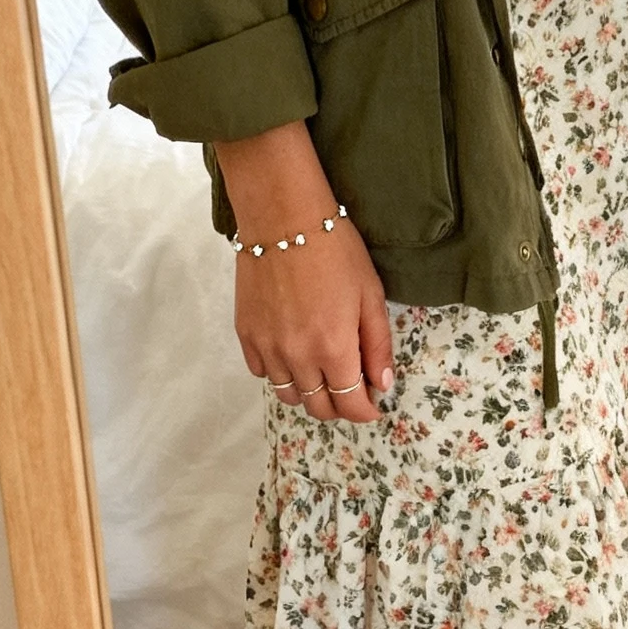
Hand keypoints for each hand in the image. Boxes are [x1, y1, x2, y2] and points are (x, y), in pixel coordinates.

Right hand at [215, 122, 392, 422]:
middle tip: (351, 387)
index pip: (350, 405)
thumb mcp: (370, 295)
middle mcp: (298, 358)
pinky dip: (280, 372)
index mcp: (334, 349)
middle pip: (318, 407)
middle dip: (340, 406)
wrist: (282, 217)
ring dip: (309, 392)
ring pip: (288, 395)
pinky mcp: (246, 335)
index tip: (373, 404)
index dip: (365, 411)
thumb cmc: (335, 250)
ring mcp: (268, 348)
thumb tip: (382, 384)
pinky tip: (292, 351)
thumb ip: (378, 345)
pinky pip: (262, 373)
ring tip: (321, 370)